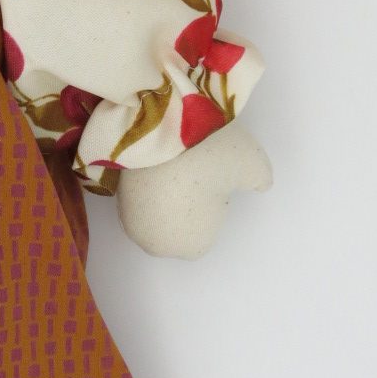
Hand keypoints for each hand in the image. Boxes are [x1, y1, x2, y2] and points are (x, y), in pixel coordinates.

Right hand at [115, 119, 271, 259]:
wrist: (163, 131)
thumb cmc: (212, 158)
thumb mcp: (254, 166)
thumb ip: (259, 180)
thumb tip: (261, 184)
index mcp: (193, 246)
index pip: (203, 234)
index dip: (210, 208)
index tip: (212, 183)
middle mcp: (158, 244)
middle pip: (176, 228)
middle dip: (183, 207)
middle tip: (192, 174)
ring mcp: (132, 223)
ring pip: (155, 214)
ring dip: (162, 198)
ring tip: (173, 167)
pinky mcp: (115, 199)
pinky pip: (138, 199)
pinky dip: (146, 187)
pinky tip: (156, 165)